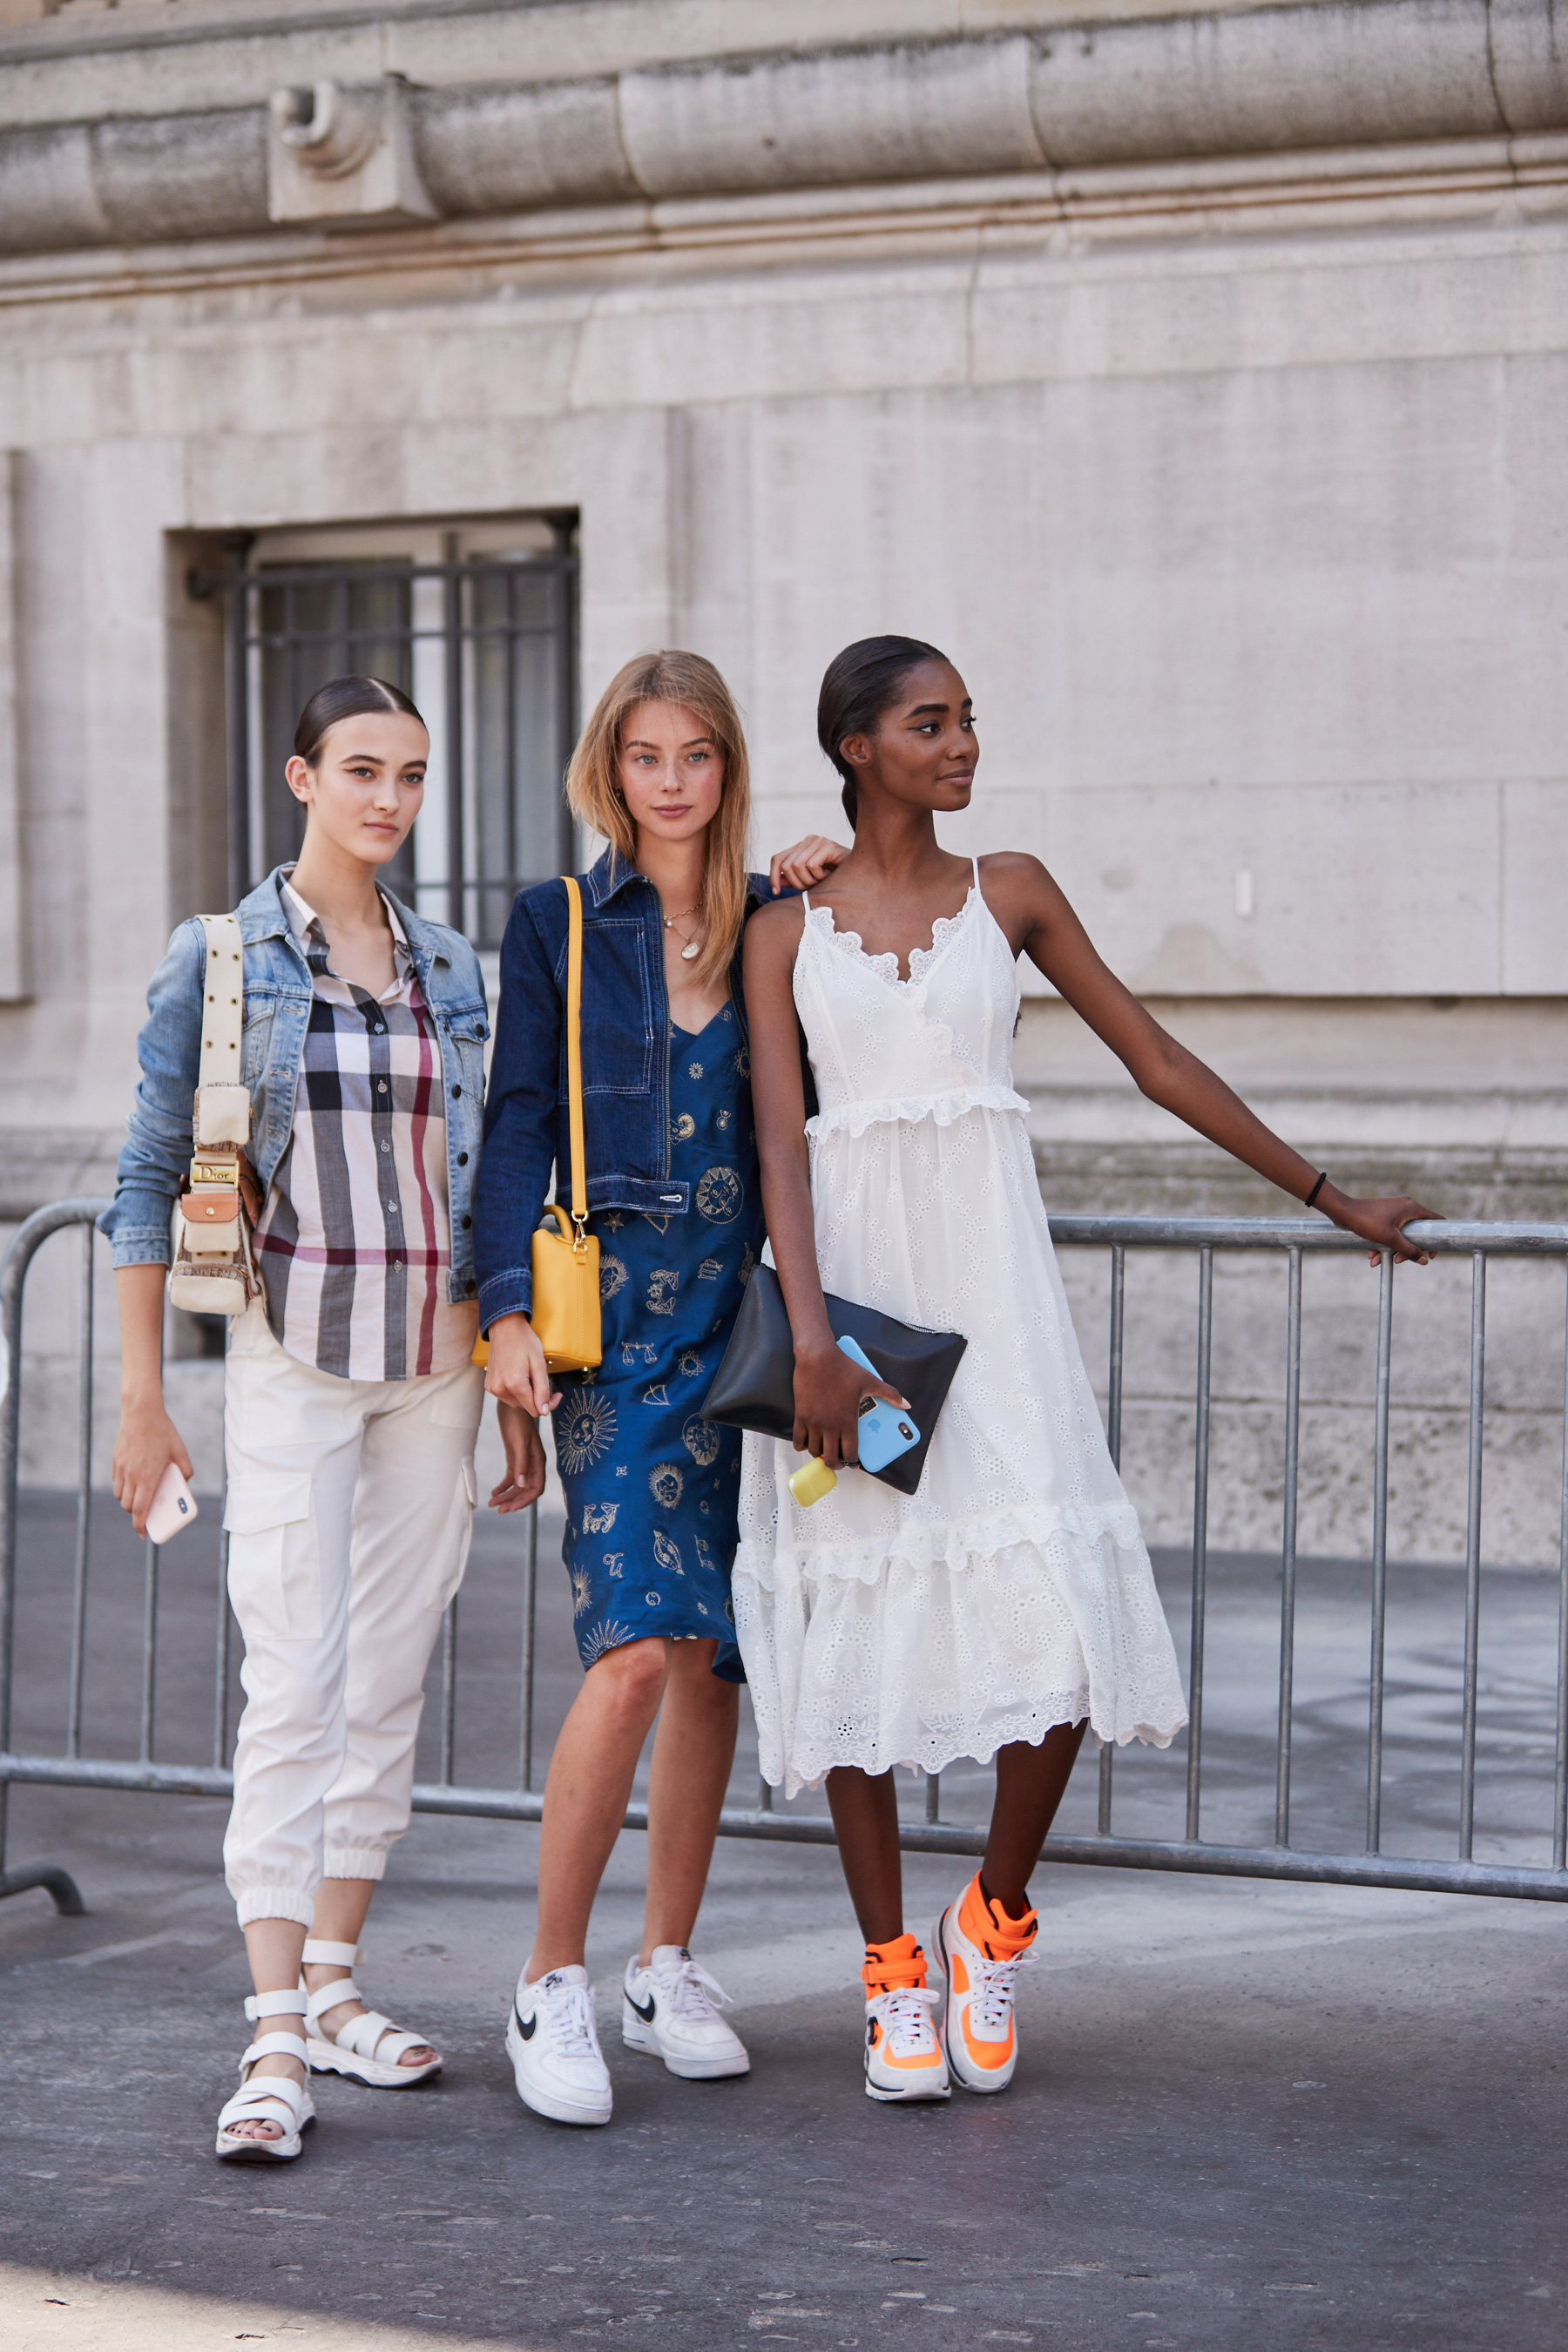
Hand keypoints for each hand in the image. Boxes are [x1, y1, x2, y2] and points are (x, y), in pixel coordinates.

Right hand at [111, 1398, 193, 1537]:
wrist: (140, 1411)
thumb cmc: (163, 1431)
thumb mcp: (180, 1451)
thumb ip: (185, 1470)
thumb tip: (184, 1482)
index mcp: (148, 1476)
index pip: (140, 1509)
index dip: (140, 1525)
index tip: (143, 1534)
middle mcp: (132, 1475)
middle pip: (128, 1506)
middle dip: (136, 1514)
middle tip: (145, 1514)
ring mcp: (121, 1468)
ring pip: (120, 1495)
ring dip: (129, 1500)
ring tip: (140, 1496)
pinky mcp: (115, 1461)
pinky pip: (117, 1481)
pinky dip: (124, 1486)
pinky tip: (135, 1479)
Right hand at [484, 1312, 560, 1415]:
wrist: (504, 1328)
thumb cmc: (524, 1342)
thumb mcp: (539, 1364)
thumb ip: (542, 1390)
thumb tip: (543, 1411)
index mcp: (515, 1384)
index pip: (535, 1410)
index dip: (548, 1405)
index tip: (556, 1394)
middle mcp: (501, 1389)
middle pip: (526, 1407)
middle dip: (536, 1396)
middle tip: (539, 1377)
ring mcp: (493, 1388)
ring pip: (517, 1403)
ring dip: (525, 1393)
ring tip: (526, 1373)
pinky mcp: (489, 1386)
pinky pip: (507, 1396)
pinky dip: (515, 1390)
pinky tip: (517, 1374)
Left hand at [490, 1400, 548, 1513]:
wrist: (511, 1403)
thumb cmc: (517, 1420)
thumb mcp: (518, 1442)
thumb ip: (521, 1464)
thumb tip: (521, 1485)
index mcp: (537, 1460)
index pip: (536, 1488)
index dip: (524, 1501)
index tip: (510, 1508)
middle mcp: (532, 1463)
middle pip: (526, 1490)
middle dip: (514, 1501)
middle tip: (499, 1509)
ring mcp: (523, 1460)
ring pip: (518, 1485)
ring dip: (507, 1496)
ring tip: (493, 1503)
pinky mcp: (514, 1456)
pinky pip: (511, 1477)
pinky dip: (503, 1486)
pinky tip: (494, 1491)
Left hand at [769, 836, 848, 892]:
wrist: (860, 876)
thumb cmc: (835, 879)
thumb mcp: (810, 881)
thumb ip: (793, 880)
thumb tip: (776, 883)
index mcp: (801, 847)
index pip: (777, 858)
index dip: (773, 876)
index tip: (776, 892)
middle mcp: (808, 840)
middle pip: (787, 866)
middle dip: (798, 883)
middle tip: (813, 885)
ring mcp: (818, 840)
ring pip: (797, 866)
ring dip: (810, 880)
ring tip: (823, 880)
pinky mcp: (828, 845)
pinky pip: (811, 865)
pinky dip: (819, 876)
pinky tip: (830, 875)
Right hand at [792, 1340, 906, 1470]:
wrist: (818, 1357)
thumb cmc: (842, 1368)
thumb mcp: (870, 1381)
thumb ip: (889, 1394)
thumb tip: (905, 1404)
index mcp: (848, 1421)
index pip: (850, 1453)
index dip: (852, 1462)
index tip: (854, 1462)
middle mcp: (829, 1425)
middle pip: (831, 1458)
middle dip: (836, 1463)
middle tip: (839, 1461)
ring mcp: (813, 1422)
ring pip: (814, 1451)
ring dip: (820, 1454)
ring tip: (825, 1451)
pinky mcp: (801, 1416)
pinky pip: (798, 1439)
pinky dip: (802, 1445)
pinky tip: (807, 1443)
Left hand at [1321, 1186, 1441, 1266]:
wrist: (1343, 1211)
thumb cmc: (1367, 1221)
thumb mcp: (1390, 1239)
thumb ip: (1409, 1250)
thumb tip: (1425, 1261)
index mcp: (1412, 1208)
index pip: (1435, 1221)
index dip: (1437, 1239)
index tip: (1431, 1254)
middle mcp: (1406, 1206)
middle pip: (1416, 1232)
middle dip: (1406, 1249)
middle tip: (1398, 1261)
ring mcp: (1395, 1210)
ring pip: (1400, 1234)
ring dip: (1391, 1249)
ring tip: (1376, 1260)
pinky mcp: (1384, 1214)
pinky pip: (1389, 1231)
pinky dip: (1383, 1243)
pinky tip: (1371, 1254)